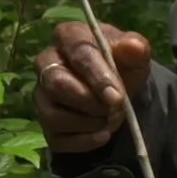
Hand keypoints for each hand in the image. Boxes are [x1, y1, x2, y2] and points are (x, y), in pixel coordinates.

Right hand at [35, 21, 150, 153]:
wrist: (116, 91)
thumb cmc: (121, 65)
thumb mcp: (134, 55)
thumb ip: (135, 48)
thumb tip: (134, 46)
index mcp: (68, 36)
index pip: (78, 52)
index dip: (97, 76)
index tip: (116, 97)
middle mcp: (46, 62)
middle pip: (57, 84)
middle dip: (91, 102)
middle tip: (116, 108)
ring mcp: (41, 94)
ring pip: (53, 115)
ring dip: (89, 122)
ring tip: (111, 120)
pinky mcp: (44, 122)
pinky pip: (56, 138)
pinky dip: (84, 141)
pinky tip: (103, 135)